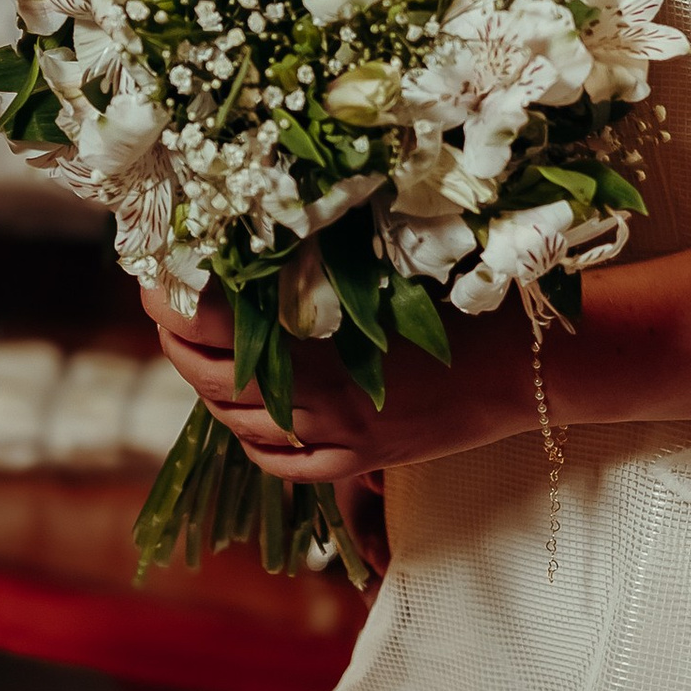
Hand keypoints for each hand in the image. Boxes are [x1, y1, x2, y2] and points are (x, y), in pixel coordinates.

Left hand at [141, 282, 530, 485]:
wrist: (535, 363)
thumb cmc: (469, 294)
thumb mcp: (390, 262)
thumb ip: (321, 257)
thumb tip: (256, 228)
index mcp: (317, 340)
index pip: (210, 326)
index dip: (171, 301)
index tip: (156, 275)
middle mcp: (316, 398)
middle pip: (212, 379)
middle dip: (179, 341)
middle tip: (171, 306)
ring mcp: (336, 438)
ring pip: (239, 423)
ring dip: (212, 386)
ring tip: (207, 349)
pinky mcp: (359, 462)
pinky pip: (280, 462)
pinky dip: (253, 436)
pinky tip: (253, 409)